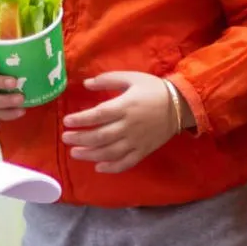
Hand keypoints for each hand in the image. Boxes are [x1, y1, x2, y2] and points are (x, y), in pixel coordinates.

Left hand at [62, 71, 188, 174]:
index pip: (97, 116)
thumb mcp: (131, 78)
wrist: (181, 105)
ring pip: (109, 152)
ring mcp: (136, 141)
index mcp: (125, 106)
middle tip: (65, 139)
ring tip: (75, 154)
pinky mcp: (143, 151)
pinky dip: (112, 167)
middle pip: (99, 136)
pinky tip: (99, 167)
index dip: (80, 120)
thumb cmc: (153, 89)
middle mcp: (128, 126)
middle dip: (80, 139)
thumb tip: (86, 84)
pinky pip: (126, 163)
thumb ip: (108, 80)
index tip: (67, 122)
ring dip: (90, 154)